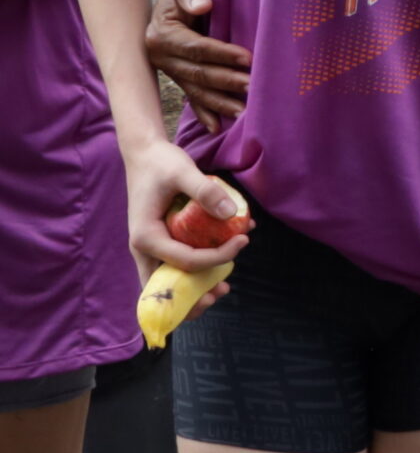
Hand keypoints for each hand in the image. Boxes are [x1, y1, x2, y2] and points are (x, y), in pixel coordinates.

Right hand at [125, 142, 250, 300]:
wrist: (145, 155)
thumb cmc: (161, 163)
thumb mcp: (183, 171)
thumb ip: (206, 191)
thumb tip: (232, 213)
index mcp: (146, 236)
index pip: (184, 260)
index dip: (217, 257)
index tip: (243, 241)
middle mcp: (144, 248)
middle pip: (165, 286)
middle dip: (193, 297)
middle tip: (223, 291)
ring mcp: (151, 248)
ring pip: (168, 281)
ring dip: (194, 290)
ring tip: (222, 289)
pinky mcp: (160, 244)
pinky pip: (176, 265)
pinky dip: (196, 270)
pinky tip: (222, 262)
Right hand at [146, 0, 251, 132]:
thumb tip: (203, 6)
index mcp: (161, 35)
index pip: (196, 48)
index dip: (222, 54)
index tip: (248, 58)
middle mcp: (161, 57)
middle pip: (198, 73)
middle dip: (227, 81)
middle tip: (253, 87)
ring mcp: (170, 71)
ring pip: (197, 90)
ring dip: (221, 102)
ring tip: (244, 112)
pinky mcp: (179, 78)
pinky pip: (192, 98)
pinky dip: (205, 113)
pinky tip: (217, 128)